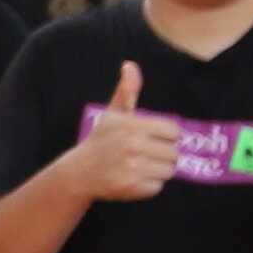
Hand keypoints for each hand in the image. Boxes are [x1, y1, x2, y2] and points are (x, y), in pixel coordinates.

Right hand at [70, 59, 182, 203]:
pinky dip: (149, 185)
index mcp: (131, 125)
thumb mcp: (113, 113)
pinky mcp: (131, 187)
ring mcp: (131, 168)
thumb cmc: (101, 140)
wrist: (78, 173)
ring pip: (169, 170)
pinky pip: (157, 187)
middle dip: (163, 154)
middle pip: (174, 152)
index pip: (173, 131)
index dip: (166, 135)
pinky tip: (134, 179)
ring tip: (140, 166)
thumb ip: (127, 91)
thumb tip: (130, 65)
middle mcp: (131, 145)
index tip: (153, 138)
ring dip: (158, 170)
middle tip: (146, 154)